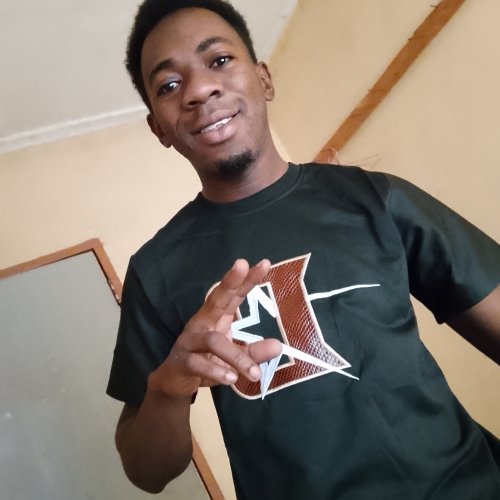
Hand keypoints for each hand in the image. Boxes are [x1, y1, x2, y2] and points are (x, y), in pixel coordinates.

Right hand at [149, 259, 281, 398]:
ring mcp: (189, 340)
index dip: (246, 279)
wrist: (173, 381)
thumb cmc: (206, 361)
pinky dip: (216, 372)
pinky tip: (231, 380)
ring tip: (254, 374)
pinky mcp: (181, 361)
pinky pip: (198, 364)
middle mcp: (202, 323)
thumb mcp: (233, 357)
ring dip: (236, 357)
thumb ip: (253, 351)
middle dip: (229, 282)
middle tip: (242, 265)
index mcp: (216, 317)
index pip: (233, 295)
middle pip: (215, 299)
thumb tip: (277, 346)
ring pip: (213, 341)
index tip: (264, 263)